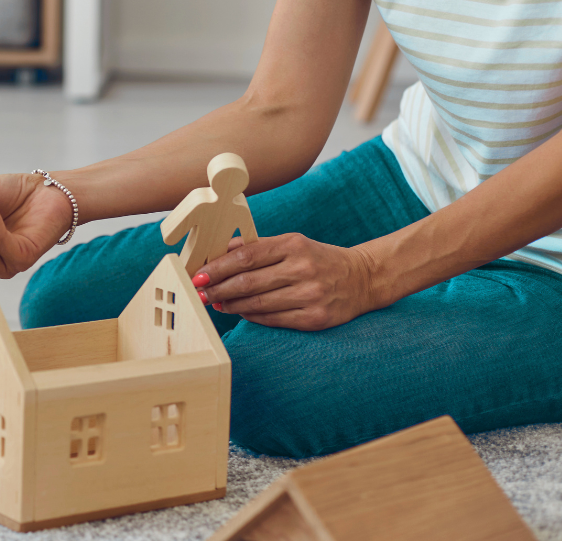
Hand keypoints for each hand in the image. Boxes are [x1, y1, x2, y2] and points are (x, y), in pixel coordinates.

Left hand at [195, 234, 377, 330]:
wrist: (362, 278)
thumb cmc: (318, 259)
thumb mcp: (292, 243)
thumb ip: (258, 246)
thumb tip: (222, 250)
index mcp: (293, 245)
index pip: (246, 257)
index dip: (218, 267)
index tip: (199, 275)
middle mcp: (302, 269)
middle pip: (248, 282)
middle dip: (218, 289)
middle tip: (200, 293)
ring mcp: (310, 295)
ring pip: (258, 303)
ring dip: (231, 305)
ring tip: (216, 303)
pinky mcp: (315, 318)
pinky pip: (273, 319)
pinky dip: (251, 316)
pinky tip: (240, 311)